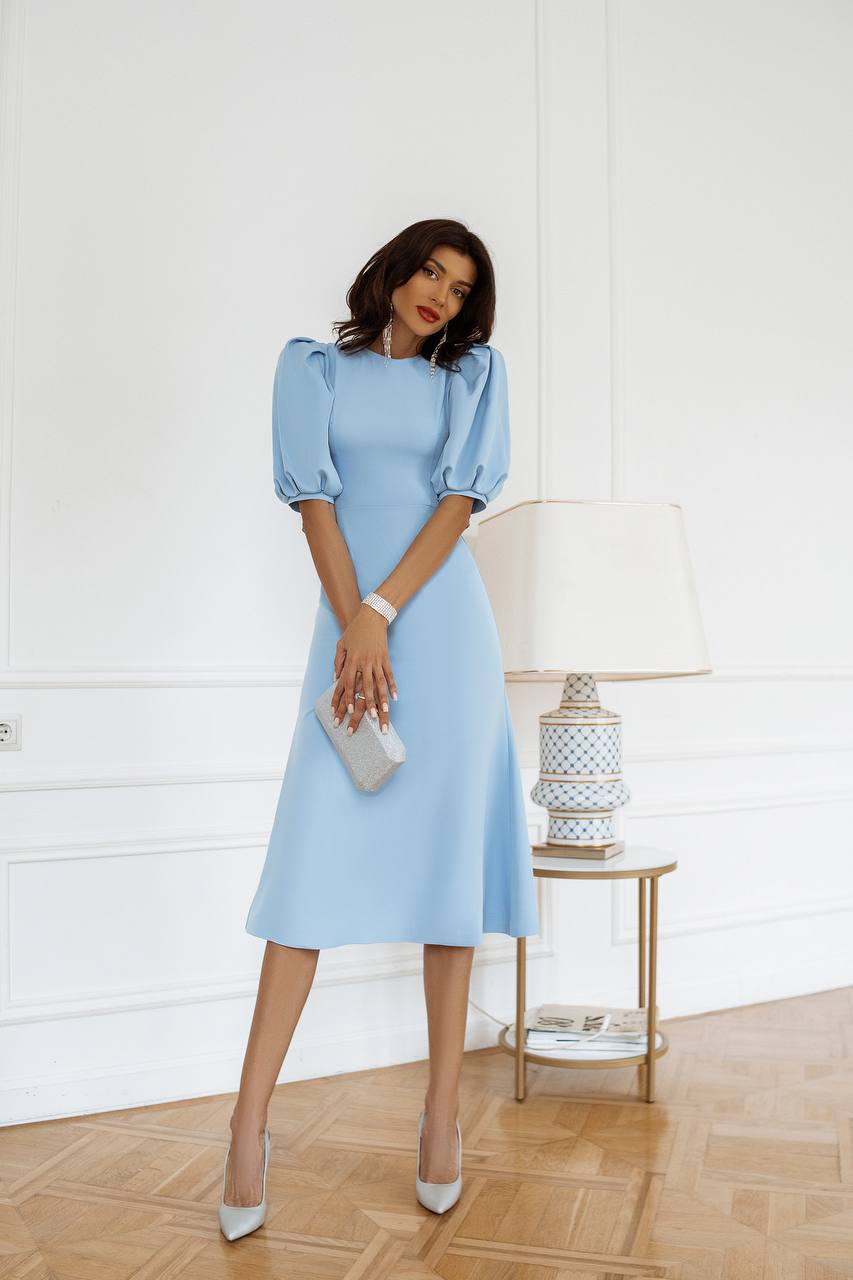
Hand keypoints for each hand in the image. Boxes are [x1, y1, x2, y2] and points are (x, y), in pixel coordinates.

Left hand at [331, 603, 397, 735]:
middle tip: (369, 718)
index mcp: (352, 660)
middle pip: (366, 686)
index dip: (348, 697)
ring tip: (385, 712)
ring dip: (382, 698)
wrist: (371, 617)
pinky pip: (389, 674)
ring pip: (379, 683)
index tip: (348, 710)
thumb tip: (335, 677)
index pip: (349, 682)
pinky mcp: (385, 658)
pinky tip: (395, 697)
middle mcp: (364, 662)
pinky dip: (393, 686)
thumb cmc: (354, 631)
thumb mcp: (341, 644)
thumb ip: (338, 662)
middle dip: (367, 703)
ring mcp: (376, 660)